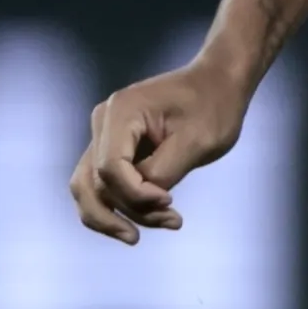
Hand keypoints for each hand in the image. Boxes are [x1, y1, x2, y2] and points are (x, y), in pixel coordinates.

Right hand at [69, 60, 251, 242]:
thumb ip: (165, 171)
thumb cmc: (214, 107)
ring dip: (120, 216)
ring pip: (90, 190)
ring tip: (169, 223)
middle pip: (92, 183)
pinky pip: (103, 186)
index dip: (136, 194)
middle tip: (172, 222)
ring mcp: (103, 136)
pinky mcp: (112, 149)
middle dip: (126, 212)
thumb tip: (143, 198)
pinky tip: (156, 217)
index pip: (110, 168)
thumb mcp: (198, 141)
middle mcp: (102, 122)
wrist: (217, 85)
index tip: (171, 200)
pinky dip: (123, 207)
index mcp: (121, 112)